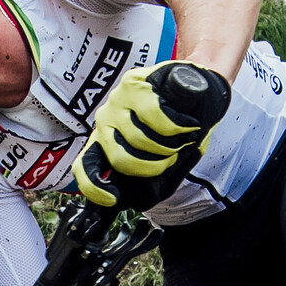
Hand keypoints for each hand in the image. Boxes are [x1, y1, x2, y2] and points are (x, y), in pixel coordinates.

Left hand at [75, 60, 231, 209]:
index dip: (94, 188)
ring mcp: (116, 101)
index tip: (113, 199)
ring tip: (181, 136)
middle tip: (172, 156)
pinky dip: (176, 126)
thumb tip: (135, 203)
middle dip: (154, 166)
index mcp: (107, 141)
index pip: (84, 167)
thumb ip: (151, 178)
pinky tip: (185, 123)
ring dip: (170, 145)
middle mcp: (105, 122)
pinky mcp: (132, 83)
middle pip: (120, 160)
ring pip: (139, 140)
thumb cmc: (179, 124)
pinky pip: (154, 116)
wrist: (201, 88)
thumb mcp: (165, 157)